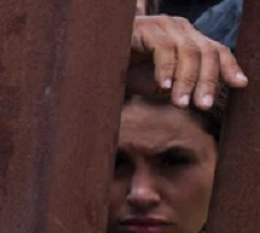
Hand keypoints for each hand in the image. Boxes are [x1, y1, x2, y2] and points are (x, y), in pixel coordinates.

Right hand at [129, 15, 247, 109]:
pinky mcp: (148, 28)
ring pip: (189, 52)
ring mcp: (165, 25)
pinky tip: (162, 88)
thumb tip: (197, 100)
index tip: (240, 84)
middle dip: (207, 81)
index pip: (216, 50)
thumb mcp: (158, 83)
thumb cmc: (125, 73)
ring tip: (181, 103)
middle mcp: (180, 28)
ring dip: (186, 81)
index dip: (229, 67)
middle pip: (206, 52)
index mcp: (187, 39)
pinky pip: (165, 49)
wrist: (94, 61)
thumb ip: (178, 86)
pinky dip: (166, 70)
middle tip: (202, 105)